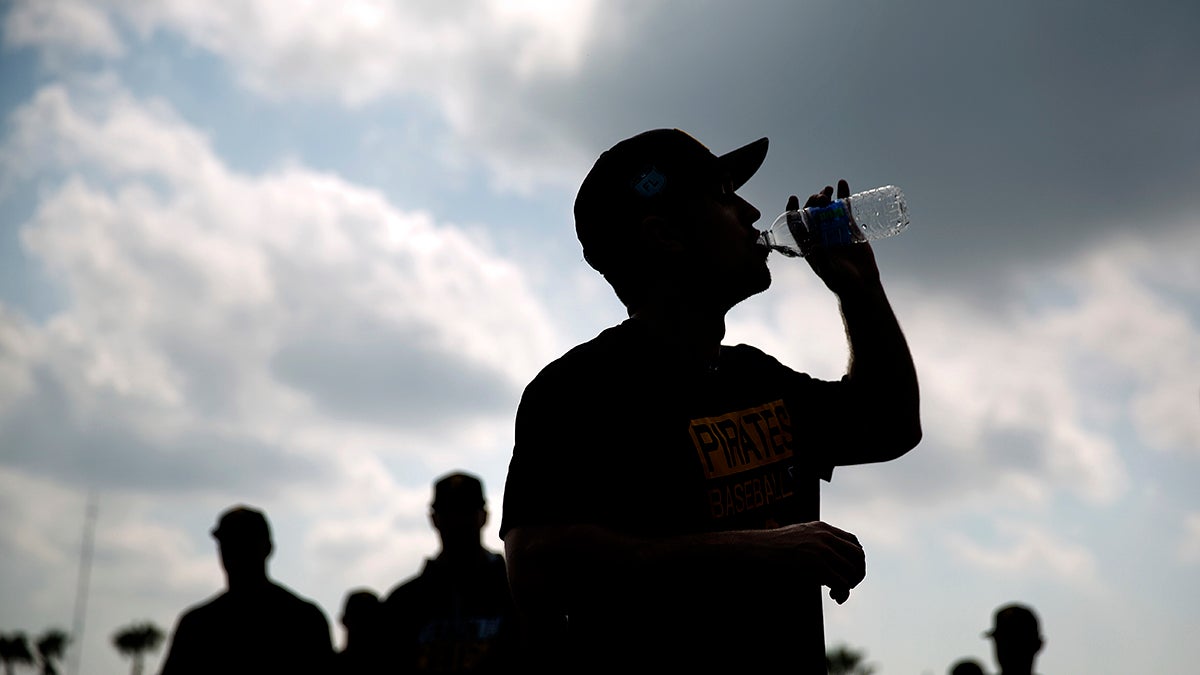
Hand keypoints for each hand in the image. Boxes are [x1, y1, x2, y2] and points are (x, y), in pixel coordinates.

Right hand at [768, 520, 864, 603]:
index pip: (853, 542)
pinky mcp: (817, 565)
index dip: (855, 559)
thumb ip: (816, 541)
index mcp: (822, 528)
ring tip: (837, 593)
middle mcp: (826, 536)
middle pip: (858, 556)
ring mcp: (822, 549)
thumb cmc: (773, 547)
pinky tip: (834, 596)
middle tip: (846, 585)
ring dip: (849, 585)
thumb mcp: (798, 536)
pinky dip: (842, 592)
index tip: (847, 571)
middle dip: (856, 574)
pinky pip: (842, 582)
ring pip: (852, 571)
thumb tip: (830, 558)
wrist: (757, 548)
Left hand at [786, 179, 882, 294]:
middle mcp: (819, 235)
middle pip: (812, 213)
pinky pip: (845, 209)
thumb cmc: (841, 282)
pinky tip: (842, 184)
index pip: (795, 225)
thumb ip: (822, 259)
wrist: (862, 284)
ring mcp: (834, 229)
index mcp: (809, 244)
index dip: (792, 211)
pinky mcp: (850, 227)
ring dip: (826, 197)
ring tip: (829, 189)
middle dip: (813, 202)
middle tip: (820, 197)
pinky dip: (843, 196)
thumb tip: (815, 245)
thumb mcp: (829, 272)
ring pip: (827, 209)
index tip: (793, 198)